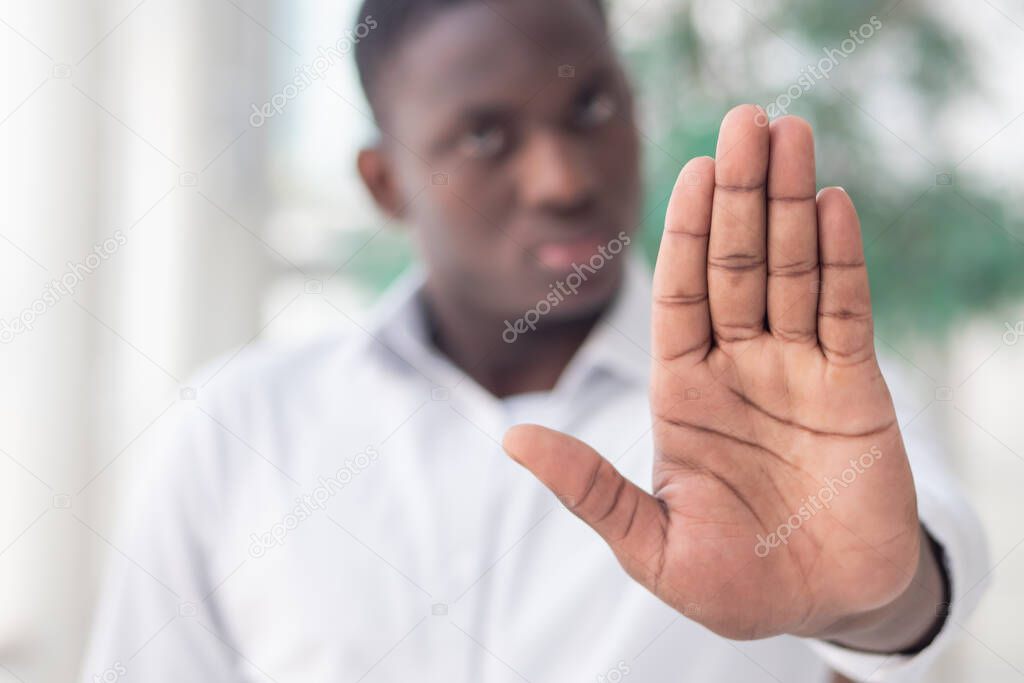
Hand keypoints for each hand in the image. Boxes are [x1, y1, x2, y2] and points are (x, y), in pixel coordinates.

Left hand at [503, 105, 934, 644]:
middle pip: (737, 266)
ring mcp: (798, 371)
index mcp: (684, 392)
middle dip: (740, 195)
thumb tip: (510, 439)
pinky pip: (846, 312)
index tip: (692, 169)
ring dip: (791, 204)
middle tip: (747, 119)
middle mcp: (739, 367)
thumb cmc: (736, 583)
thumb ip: (591, 490)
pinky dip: (841, 260)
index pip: (680, 294)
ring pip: (793, 272)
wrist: (827, 604)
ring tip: (791, 134)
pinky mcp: (855, 387)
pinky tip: (831, 206)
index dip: (688, 232)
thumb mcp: (652, 547)